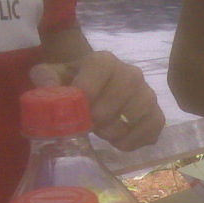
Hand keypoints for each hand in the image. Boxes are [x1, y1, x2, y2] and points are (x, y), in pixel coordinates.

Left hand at [30, 51, 164, 150]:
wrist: (96, 88)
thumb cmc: (73, 82)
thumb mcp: (53, 75)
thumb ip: (46, 79)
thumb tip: (50, 90)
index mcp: (105, 60)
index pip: (100, 70)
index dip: (87, 91)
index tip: (76, 108)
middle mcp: (132, 73)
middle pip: (119, 98)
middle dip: (99, 118)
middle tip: (87, 125)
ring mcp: (148, 95)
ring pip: (136, 117)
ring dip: (114, 132)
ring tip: (102, 133)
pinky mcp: (157, 115)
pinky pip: (151, 131)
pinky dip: (132, 142)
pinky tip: (117, 141)